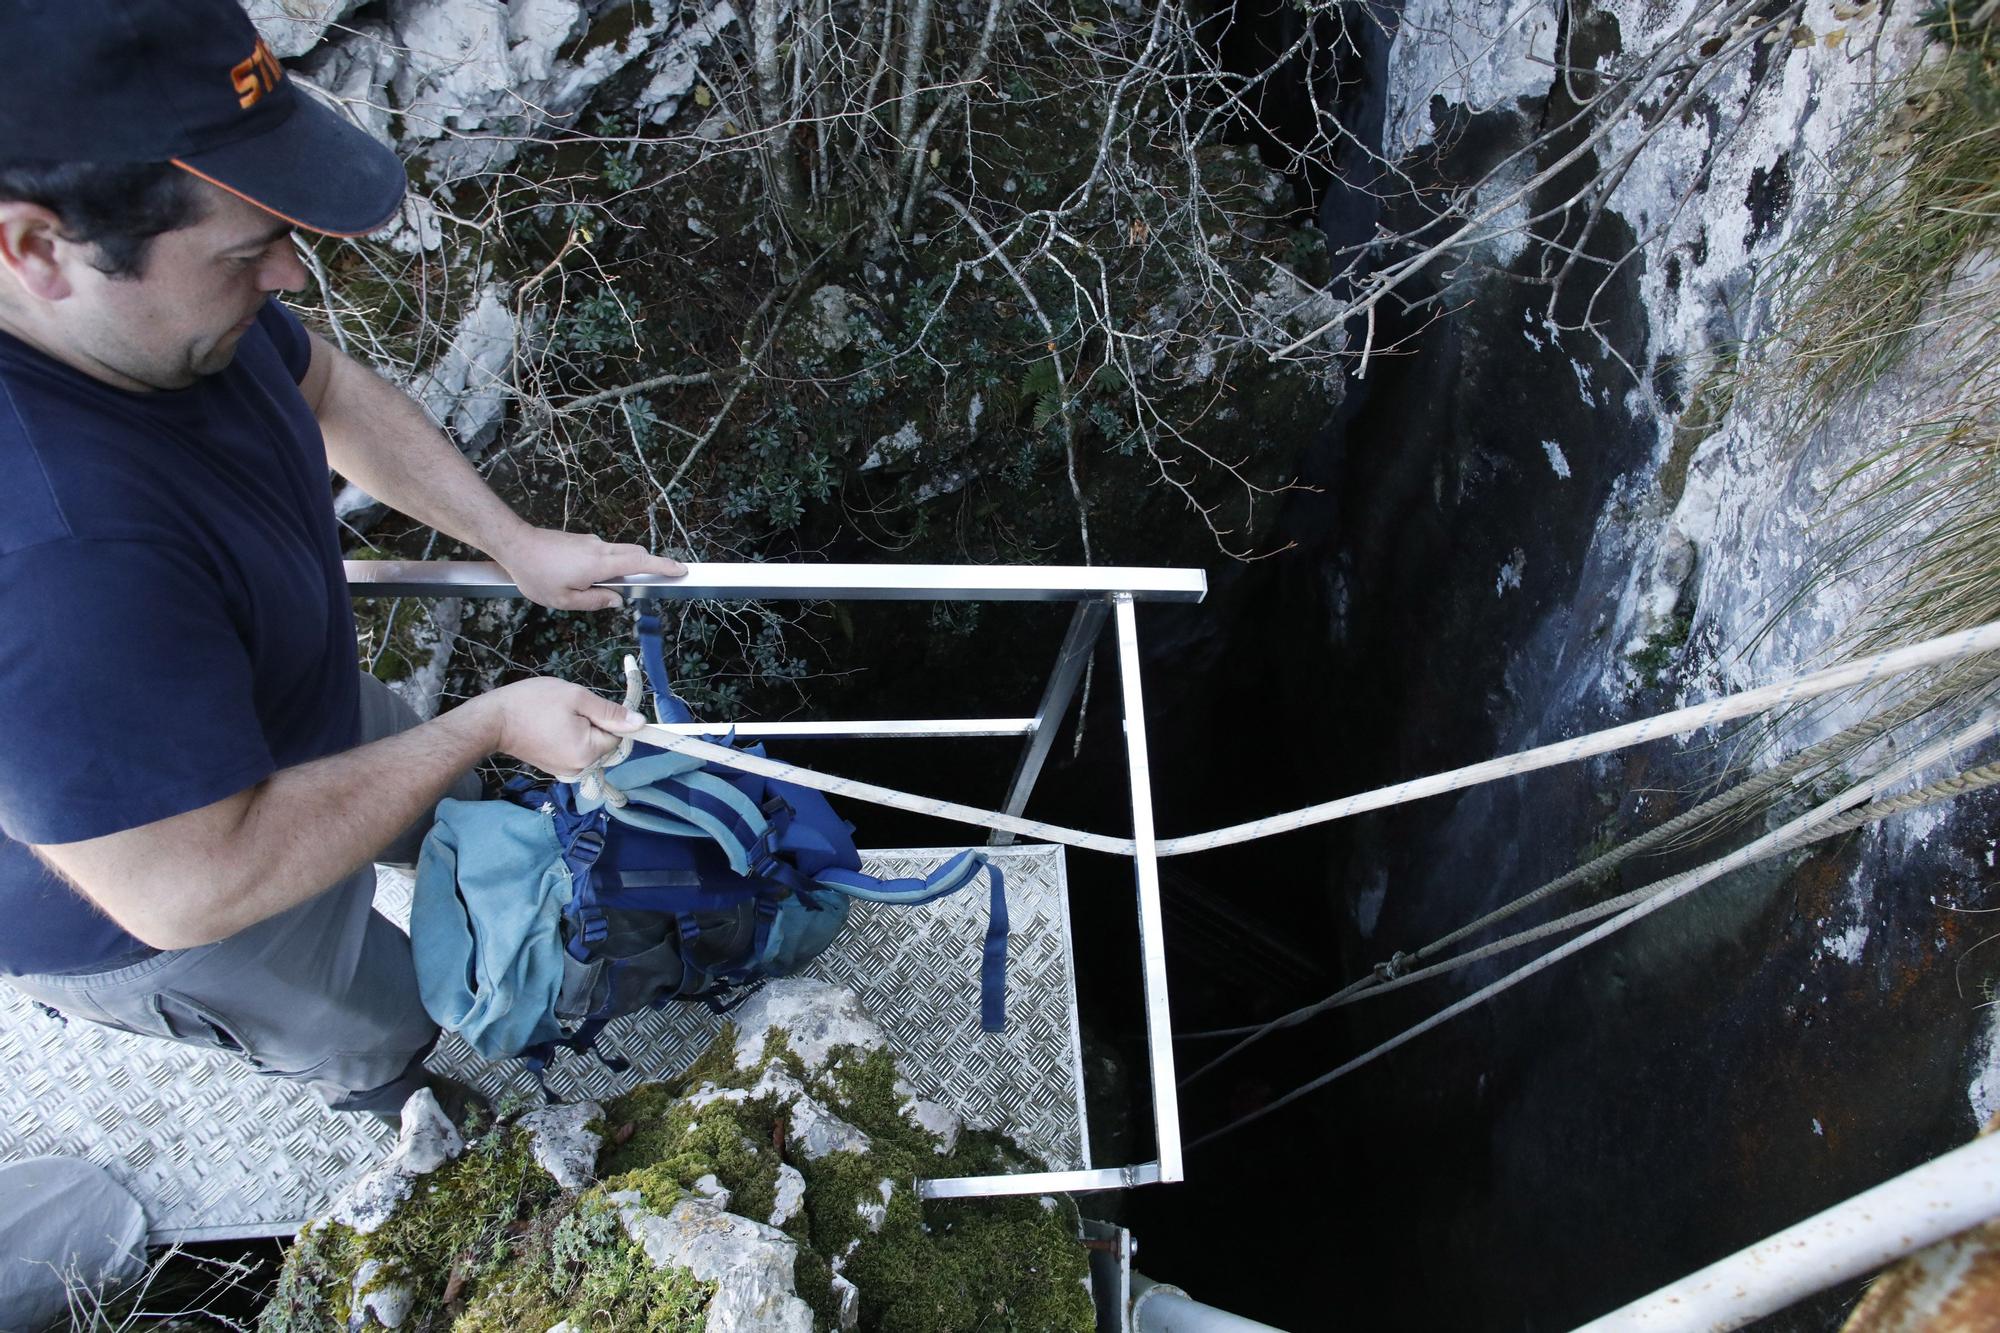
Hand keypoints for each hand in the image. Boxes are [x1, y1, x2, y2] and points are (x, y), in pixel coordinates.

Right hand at [475, 678, 647, 776]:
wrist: (493, 720)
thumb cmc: (532, 703)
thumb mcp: (576, 697)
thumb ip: (610, 712)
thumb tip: (641, 724)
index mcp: (588, 752)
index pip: (618, 736)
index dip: (608, 718)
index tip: (588, 706)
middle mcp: (580, 769)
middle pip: (606, 743)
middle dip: (595, 724)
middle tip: (568, 710)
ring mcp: (567, 771)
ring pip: (591, 746)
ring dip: (583, 730)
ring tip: (557, 718)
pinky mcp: (556, 768)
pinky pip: (577, 751)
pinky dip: (572, 737)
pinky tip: (553, 726)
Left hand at [495, 527, 685, 610]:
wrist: (515, 544)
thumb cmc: (536, 575)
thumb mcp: (564, 600)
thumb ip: (595, 601)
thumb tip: (616, 600)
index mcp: (599, 564)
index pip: (641, 563)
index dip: (664, 566)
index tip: (680, 570)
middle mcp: (600, 548)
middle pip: (635, 554)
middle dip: (648, 566)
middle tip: (651, 584)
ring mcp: (591, 542)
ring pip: (620, 552)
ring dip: (624, 567)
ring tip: (605, 588)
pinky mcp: (582, 541)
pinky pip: (605, 552)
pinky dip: (609, 564)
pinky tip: (586, 579)